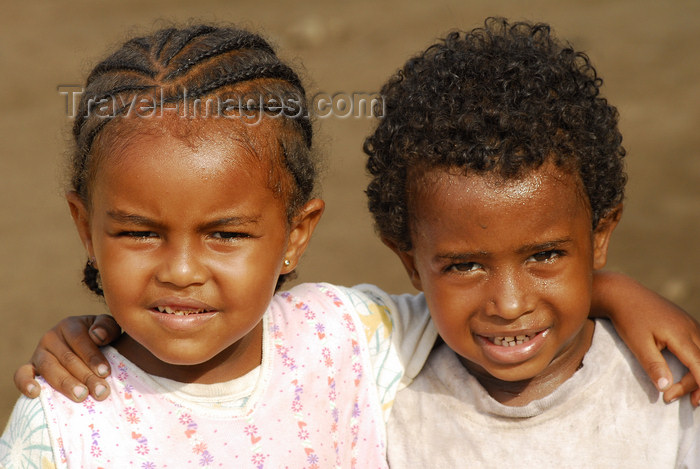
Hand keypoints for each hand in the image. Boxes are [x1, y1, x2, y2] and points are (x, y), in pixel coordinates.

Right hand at [14, 314, 121, 401]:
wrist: (89, 349)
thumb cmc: (102, 339)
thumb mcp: (109, 329)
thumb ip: (107, 328)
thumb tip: (97, 336)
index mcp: (70, 325)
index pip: (80, 341)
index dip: (93, 357)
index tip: (105, 372)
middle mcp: (51, 337)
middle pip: (68, 358)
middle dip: (86, 376)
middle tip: (100, 392)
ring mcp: (38, 353)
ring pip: (49, 368)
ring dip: (66, 384)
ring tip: (81, 396)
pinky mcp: (29, 368)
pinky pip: (21, 375)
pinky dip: (25, 383)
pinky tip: (36, 394)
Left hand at [592, 271, 699, 405]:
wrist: (622, 293)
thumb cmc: (628, 318)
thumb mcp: (637, 343)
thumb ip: (653, 365)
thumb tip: (665, 387)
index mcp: (680, 333)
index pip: (699, 364)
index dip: (699, 385)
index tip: (692, 402)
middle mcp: (691, 327)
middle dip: (697, 384)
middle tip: (676, 399)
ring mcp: (690, 323)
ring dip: (699, 373)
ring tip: (691, 394)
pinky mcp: (686, 322)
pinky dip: (697, 361)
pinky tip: (691, 372)